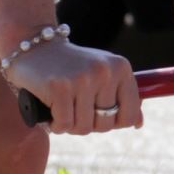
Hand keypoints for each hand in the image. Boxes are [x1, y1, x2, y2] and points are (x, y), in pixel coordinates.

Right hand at [6, 34, 142, 135]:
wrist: (34, 45)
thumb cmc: (70, 66)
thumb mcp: (102, 74)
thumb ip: (122, 97)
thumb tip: (138, 124)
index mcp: (121, 68)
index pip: (128, 116)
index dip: (110, 121)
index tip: (95, 110)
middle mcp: (104, 71)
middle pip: (105, 125)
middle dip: (87, 123)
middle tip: (73, 106)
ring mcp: (82, 78)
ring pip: (83, 128)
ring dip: (69, 124)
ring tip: (61, 105)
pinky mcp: (59, 87)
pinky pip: (64, 125)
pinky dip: (54, 124)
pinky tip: (50, 108)